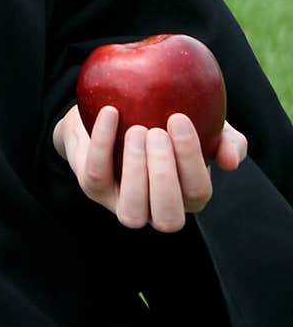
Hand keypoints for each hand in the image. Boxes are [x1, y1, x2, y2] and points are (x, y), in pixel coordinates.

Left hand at [52, 104, 247, 231]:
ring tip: (136, 130)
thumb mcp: (201, 123)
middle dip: (164, 176)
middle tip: (156, 132)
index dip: (191, 160)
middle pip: (168, 216)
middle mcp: (156, 209)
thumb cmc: (164, 120)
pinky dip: (103, 143)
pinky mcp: (94, 187)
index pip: (197, 193)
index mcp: (186, 195)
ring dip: (136, 170)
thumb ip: (225, 139)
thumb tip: (231, 160)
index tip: (179, 119)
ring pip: (132, 211)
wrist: (111, 110)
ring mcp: (123, 203)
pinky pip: (97, 173)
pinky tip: (111, 112)